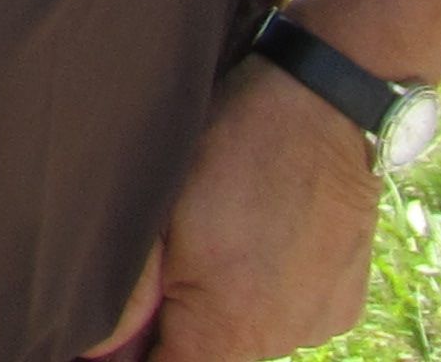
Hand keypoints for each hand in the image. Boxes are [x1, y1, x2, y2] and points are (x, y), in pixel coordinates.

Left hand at [85, 61, 381, 359]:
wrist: (323, 103)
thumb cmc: (231, 151)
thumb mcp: (159, 217)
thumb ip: (129, 296)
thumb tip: (95, 349)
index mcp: (230, 330)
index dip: (132, 356)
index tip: (118, 330)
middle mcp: (283, 340)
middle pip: (210, 354)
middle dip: (175, 323)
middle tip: (166, 259)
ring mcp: (320, 322)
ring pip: (250, 334)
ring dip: (222, 305)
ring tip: (217, 236)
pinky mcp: (345, 301)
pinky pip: (289, 314)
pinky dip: (265, 291)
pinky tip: (256, 237)